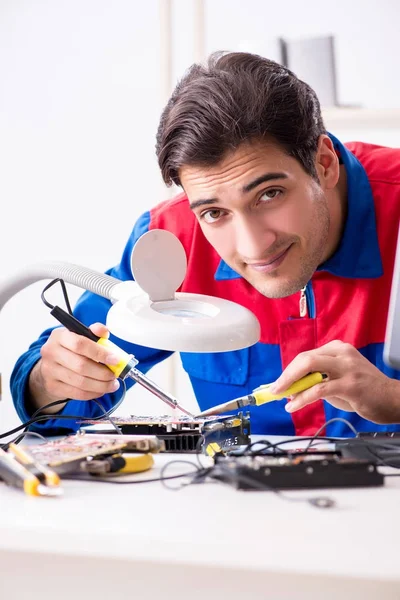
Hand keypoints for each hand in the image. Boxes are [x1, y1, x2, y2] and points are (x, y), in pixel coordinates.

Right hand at [31, 323, 120, 405]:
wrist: (50, 365)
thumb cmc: (71, 349)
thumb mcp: (80, 335)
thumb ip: (94, 332)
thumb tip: (105, 332)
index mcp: (60, 336)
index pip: (80, 344)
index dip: (100, 353)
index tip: (115, 359)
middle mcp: (51, 352)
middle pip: (81, 365)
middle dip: (103, 372)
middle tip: (115, 375)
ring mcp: (49, 371)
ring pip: (80, 382)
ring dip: (101, 385)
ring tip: (112, 384)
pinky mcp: (52, 386)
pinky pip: (77, 393)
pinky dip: (93, 393)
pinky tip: (101, 390)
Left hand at [270, 340, 399, 423]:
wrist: (394, 399)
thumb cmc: (366, 390)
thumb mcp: (340, 379)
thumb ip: (318, 380)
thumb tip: (293, 389)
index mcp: (338, 349)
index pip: (306, 356)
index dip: (289, 371)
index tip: (278, 383)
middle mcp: (342, 353)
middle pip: (305, 359)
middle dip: (286, 375)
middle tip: (274, 389)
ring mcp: (347, 367)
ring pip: (310, 369)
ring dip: (291, 385)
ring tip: (282, 397)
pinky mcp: (350, 384)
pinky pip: (319, 389)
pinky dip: (302, 398)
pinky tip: (294, 405)